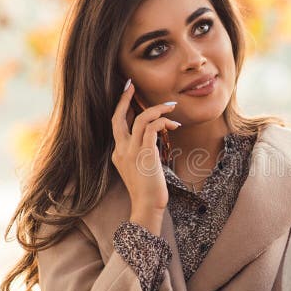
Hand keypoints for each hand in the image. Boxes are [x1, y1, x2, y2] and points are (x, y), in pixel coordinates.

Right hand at [111, 81, 180, 211]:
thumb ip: (142, 152)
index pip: (116, 124)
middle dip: (125, 99)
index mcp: (118, 153)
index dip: (121, 108)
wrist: (147, 206)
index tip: (127, 93)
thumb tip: (153, 137)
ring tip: (171, 107)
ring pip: (140, 119)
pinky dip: (163, 121)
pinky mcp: (145, 153)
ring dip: (157, 109)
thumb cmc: (148, 190)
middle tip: (132, 84)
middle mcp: (121, 150)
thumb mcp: (140, 168)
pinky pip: (152, 127)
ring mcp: (131, 151)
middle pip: (118, 117)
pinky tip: (173, 125)